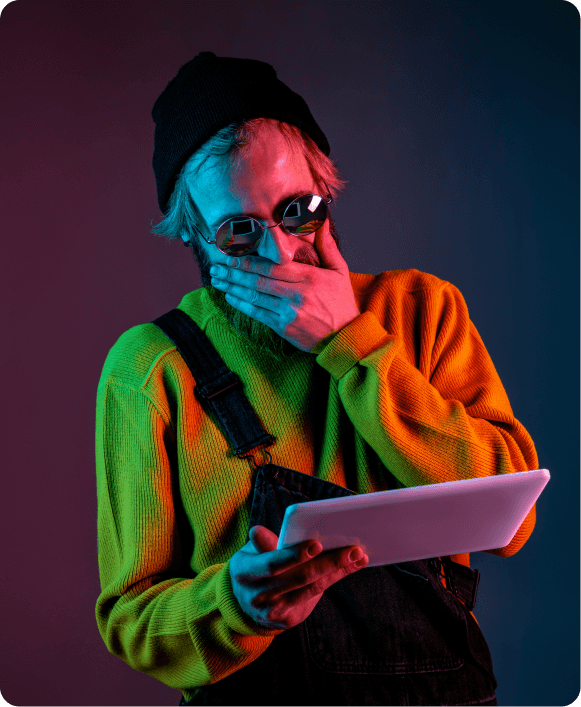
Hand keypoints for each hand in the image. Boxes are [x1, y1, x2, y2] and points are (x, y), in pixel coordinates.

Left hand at [209, 220, 359, 351]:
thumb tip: (320, 219)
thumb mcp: (339, 271)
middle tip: (216, 266)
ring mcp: (289, 312)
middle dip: (235, 272)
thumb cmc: (341, 303)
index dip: (251, 260)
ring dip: (233, 287)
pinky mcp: (283, 327)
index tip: (233, 254)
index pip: (274, 266)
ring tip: (217, 279)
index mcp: (310, 278)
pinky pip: (257, 313)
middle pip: (259, 280)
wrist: (345, 337)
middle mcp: (297, 294)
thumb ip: (326, 245)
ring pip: (255, 296)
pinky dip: (241, 304)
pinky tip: (230, 296)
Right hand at [229, 525, 368, 630]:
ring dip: (338, 571)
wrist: (245, 603)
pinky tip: (350, 566)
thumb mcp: (250, 552)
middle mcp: (258, 596)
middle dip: (328, 563)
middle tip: (352, 549)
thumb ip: (261, 544)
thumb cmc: (254, 564)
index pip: (271, 564)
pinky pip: (315, 596)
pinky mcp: (288, 619)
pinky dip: (334, 578)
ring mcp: (273, 611)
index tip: (316, 544)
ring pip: (311, 588)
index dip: (293, 555)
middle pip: (299, 578)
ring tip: (358, 555)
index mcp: (245, 573)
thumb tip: (258, 532)